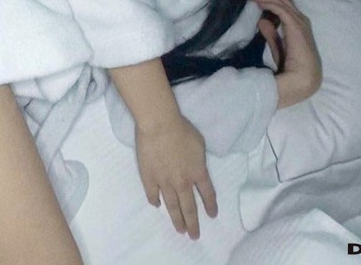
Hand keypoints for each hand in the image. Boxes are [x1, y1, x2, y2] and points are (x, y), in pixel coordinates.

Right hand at [135, 117, 216, 238]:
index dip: (210, 205)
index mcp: (198, 172)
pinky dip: (155, 201)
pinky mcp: (148, 178)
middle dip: (193, 223)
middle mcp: (182, 182)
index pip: (207, 194)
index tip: (212, 215)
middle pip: (189, 207)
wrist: (159, 125)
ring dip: (176, 219)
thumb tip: (197, 168)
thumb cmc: (182, 130)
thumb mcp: (200, 144)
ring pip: (172, 205)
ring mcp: (164, 182)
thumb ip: (199, 160)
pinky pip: (152, 194)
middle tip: (194, 235)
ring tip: (179, 229)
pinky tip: (157, 206)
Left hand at [250, 0, 321, 108]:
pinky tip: (257, 0)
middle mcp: (301, 19)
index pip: (283, 4)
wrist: (303, 79)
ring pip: (281, 0)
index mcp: (298, 24)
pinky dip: (269, 3)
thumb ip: (271, 34)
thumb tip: (261, 20)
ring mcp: (300, 21)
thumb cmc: (292, 68)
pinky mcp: (296, 25)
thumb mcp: (278, 48)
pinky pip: (281, 9)